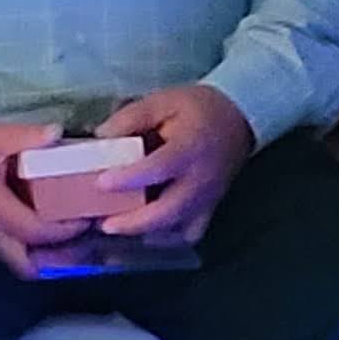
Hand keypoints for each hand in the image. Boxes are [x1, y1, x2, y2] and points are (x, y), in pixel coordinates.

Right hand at [0, 119, 84, 277]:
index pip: (34, 231)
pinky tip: (49, 233)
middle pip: (25, 265)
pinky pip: (12, 252)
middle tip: (81, 241)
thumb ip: (26, 136)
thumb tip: (59, 134)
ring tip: (70, 242)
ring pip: (18, 263)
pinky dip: (33, 251)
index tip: (86, 216)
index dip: (65, 229)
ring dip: (46, 259)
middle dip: (57, 260)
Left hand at [93, 85, 257, 244]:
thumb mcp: (161, 101)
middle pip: (170, 211)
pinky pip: (190, 233)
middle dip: (134, 222)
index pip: (160, 168)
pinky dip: (167, 238)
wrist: (238, 117)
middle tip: (103, 224)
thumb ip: (130, 118)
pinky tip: (144, 231)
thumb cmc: (196, 109)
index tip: (101, 183)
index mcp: (190, 148)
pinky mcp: (210, 207)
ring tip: (118, 227)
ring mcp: (208, 198)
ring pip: (180, 229)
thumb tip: (100, 137)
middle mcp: (201, 179)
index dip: (129, 178)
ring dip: (147, 233)